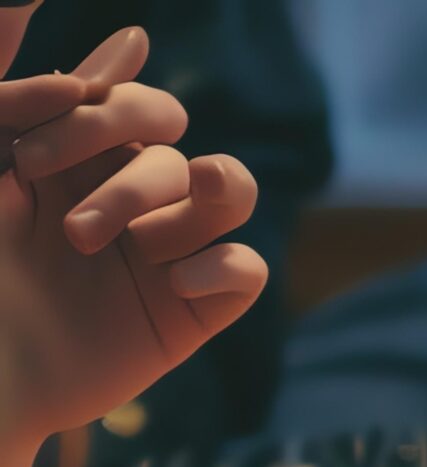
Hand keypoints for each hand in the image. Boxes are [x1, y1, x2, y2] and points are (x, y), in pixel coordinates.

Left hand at [0, 11, 267, 453]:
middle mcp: (132, 203)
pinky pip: (245, 269)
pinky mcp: (193, 314)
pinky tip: (173, 282)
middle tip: (72, 231)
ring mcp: (168, 256)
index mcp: (82, 164)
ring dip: (201, 195)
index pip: (134, 105)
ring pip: (229, 193)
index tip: (36, 162)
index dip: (107, 113)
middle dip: (131, 175)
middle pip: (177, 146)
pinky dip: (223, 265)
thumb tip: (132, 34)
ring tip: (153, 231)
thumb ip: (23, 90)